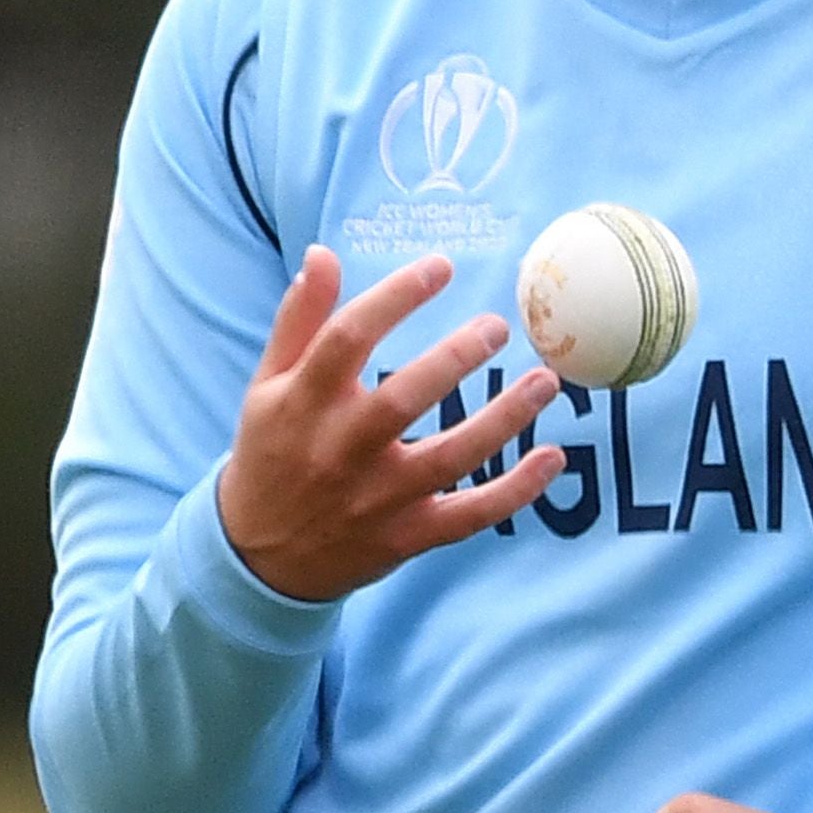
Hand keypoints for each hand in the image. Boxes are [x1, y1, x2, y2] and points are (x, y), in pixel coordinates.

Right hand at [216, 247, 564, 602]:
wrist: (259, 557)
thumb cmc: (272, 453)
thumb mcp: (269, 384)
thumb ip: (299, 320)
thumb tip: (323, 254)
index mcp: (304, 403)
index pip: (348, 340)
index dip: (395, 297)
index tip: (440, 266)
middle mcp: (341, 450)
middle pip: (403, 399)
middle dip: (455, 358)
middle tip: (499, 325)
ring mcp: (377, 497)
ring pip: (449, 457)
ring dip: (503, 419)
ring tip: (546, 381)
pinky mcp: (406, 536)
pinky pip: (468, 516)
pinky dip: (514, 492)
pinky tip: (553, 457)